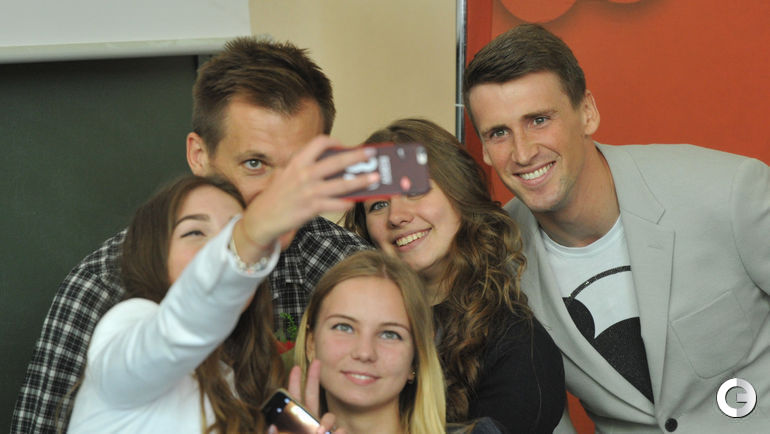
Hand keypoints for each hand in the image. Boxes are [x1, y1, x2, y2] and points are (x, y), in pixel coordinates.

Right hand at [233, 135, 377, 261]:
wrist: (261, 220)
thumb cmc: (275, 198)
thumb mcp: (285, 175)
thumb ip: (303, 168)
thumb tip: (331, 166)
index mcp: (296, 162)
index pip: (318, 142)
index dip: (334, 141)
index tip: (345, 145)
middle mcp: (303, 174)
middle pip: (336, 161)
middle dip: (357, 156)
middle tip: (371, 154)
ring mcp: (308, 191)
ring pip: (342, 183)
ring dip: (361, 180)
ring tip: (375, 179)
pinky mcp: (311, 208)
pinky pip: (336, 204)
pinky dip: (347, 202)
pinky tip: (354, 201)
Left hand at [287, 360, 345, 433]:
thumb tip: (273, 426)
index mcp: (297, 420)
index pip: (295, 398)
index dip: (295, 383)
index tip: (296, 368)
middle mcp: (310, 421)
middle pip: (312, 395)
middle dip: (314, 377)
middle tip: (316, 361)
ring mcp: (323, 428)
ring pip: (330, 417)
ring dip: (327, 421)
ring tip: (320, 432)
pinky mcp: (334, 433)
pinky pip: (341, 430)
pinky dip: (340, 432)